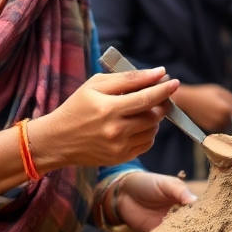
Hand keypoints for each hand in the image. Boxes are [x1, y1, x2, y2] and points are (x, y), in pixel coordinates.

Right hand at [32, 68, 178, 170]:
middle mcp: (116, 130)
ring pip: (153, 130)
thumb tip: (158, 73)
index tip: (174, 81)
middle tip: (156, 95)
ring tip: (140, 110)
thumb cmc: (77, 107)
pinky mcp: (120, 158)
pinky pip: (146, 144)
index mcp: (108, 108)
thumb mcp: (96, 85)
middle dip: (160, 103)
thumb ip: (128, 78)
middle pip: (154, 115)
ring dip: (154, 118)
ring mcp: (119, 147)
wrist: (57, 140)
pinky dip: (147, 132)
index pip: (147, 98)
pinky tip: (135, 125)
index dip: (164, 89)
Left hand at [116, 171, 196, 231]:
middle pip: (190, 227)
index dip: (203, 218)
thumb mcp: (165, 184)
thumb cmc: (148, 183)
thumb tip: (194, 201)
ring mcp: (167, 226)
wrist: (123, 193)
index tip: (210, 226)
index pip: (197, 211)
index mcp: (184, 201)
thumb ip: (179, 191)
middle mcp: (178, 215)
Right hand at [172, 84, 231, 131]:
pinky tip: (210, 114)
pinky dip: (218, 122)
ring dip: (225, 119)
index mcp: (226, 109)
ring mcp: (215, 126)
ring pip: (227, 125)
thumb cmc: (204, 93)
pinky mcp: (209, 129)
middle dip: (230, 114)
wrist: (186, 101)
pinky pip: (219, 127)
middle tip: (219, 104)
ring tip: (214, 109)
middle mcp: (222, 120)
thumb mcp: (220, 92)